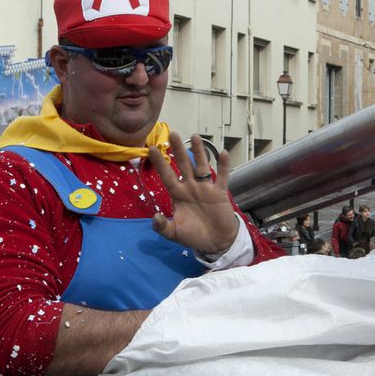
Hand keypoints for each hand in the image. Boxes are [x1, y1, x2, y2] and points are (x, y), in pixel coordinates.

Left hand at [148, 132, 239, 254]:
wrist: (215, 242)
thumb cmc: (194, 235)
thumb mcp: (174, 233)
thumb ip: (162, 226)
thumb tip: (154, 216)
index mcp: (178, 194)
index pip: (167, 175)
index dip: (160, 163)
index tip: (150, 148)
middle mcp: (191, 187)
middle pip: (183, 165)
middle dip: (178, 150)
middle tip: (172, 133)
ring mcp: (206, 188)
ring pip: (201, 166)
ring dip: (199, 152)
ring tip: (195, 136)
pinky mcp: (220, 192)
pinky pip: (222, 177)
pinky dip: (223, 165)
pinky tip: (223, 153)